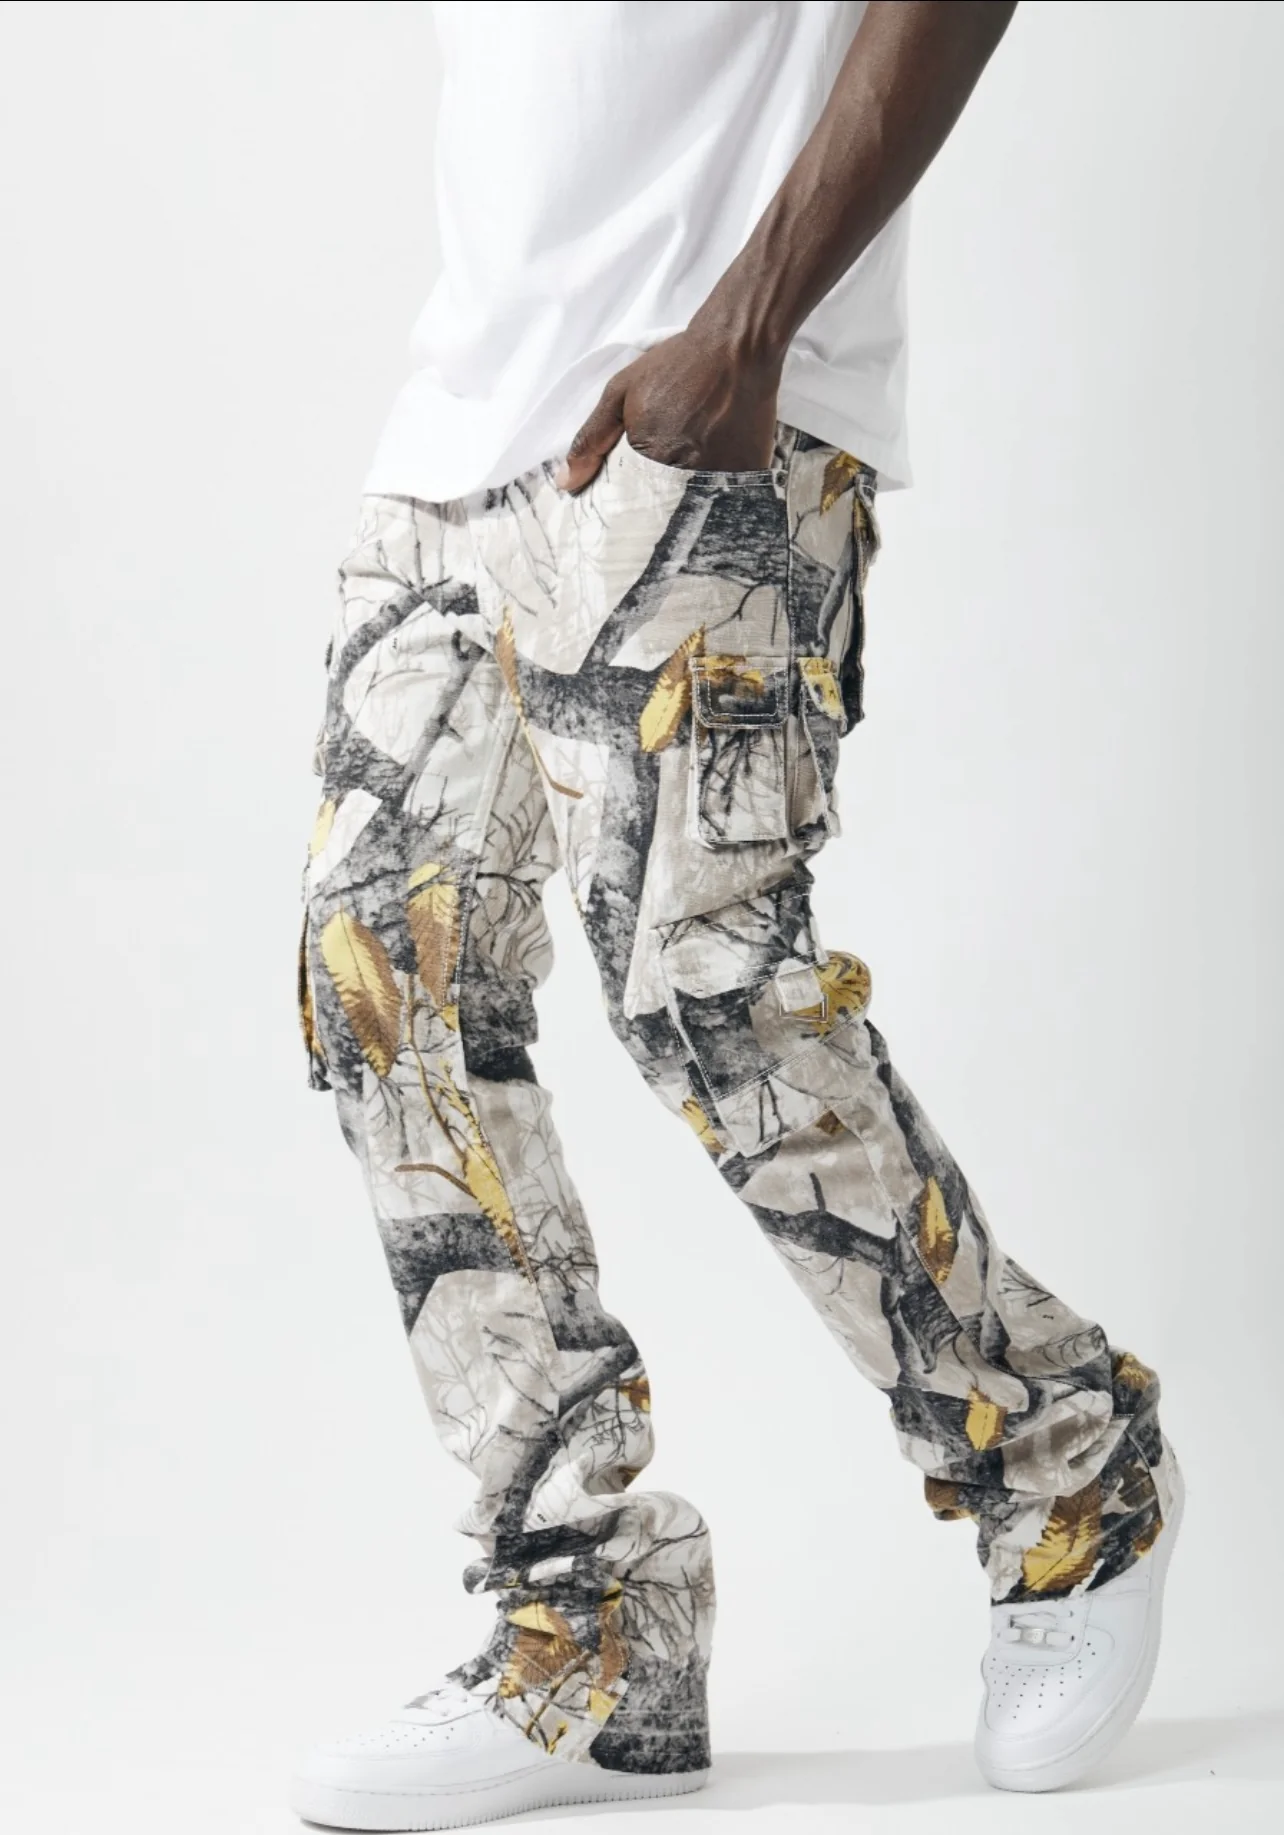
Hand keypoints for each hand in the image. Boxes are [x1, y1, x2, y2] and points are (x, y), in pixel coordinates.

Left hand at [554, 320, 782, 492]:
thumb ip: (591, 439)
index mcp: (650, 457)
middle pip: (664, 511)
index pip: (629, 503)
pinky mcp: (749, 475)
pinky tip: (715, 468)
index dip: (628, 502)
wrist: (736, 347)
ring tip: (692, 468)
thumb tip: (565, 484)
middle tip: (664, 482)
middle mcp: (687, 473)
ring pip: (696, 509)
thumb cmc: (676, 365)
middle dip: (658, 505)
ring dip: (689, 501)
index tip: (627, 500)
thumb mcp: (621, 392)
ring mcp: (722, 477)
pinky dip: (719, 495)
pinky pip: (729, 501)